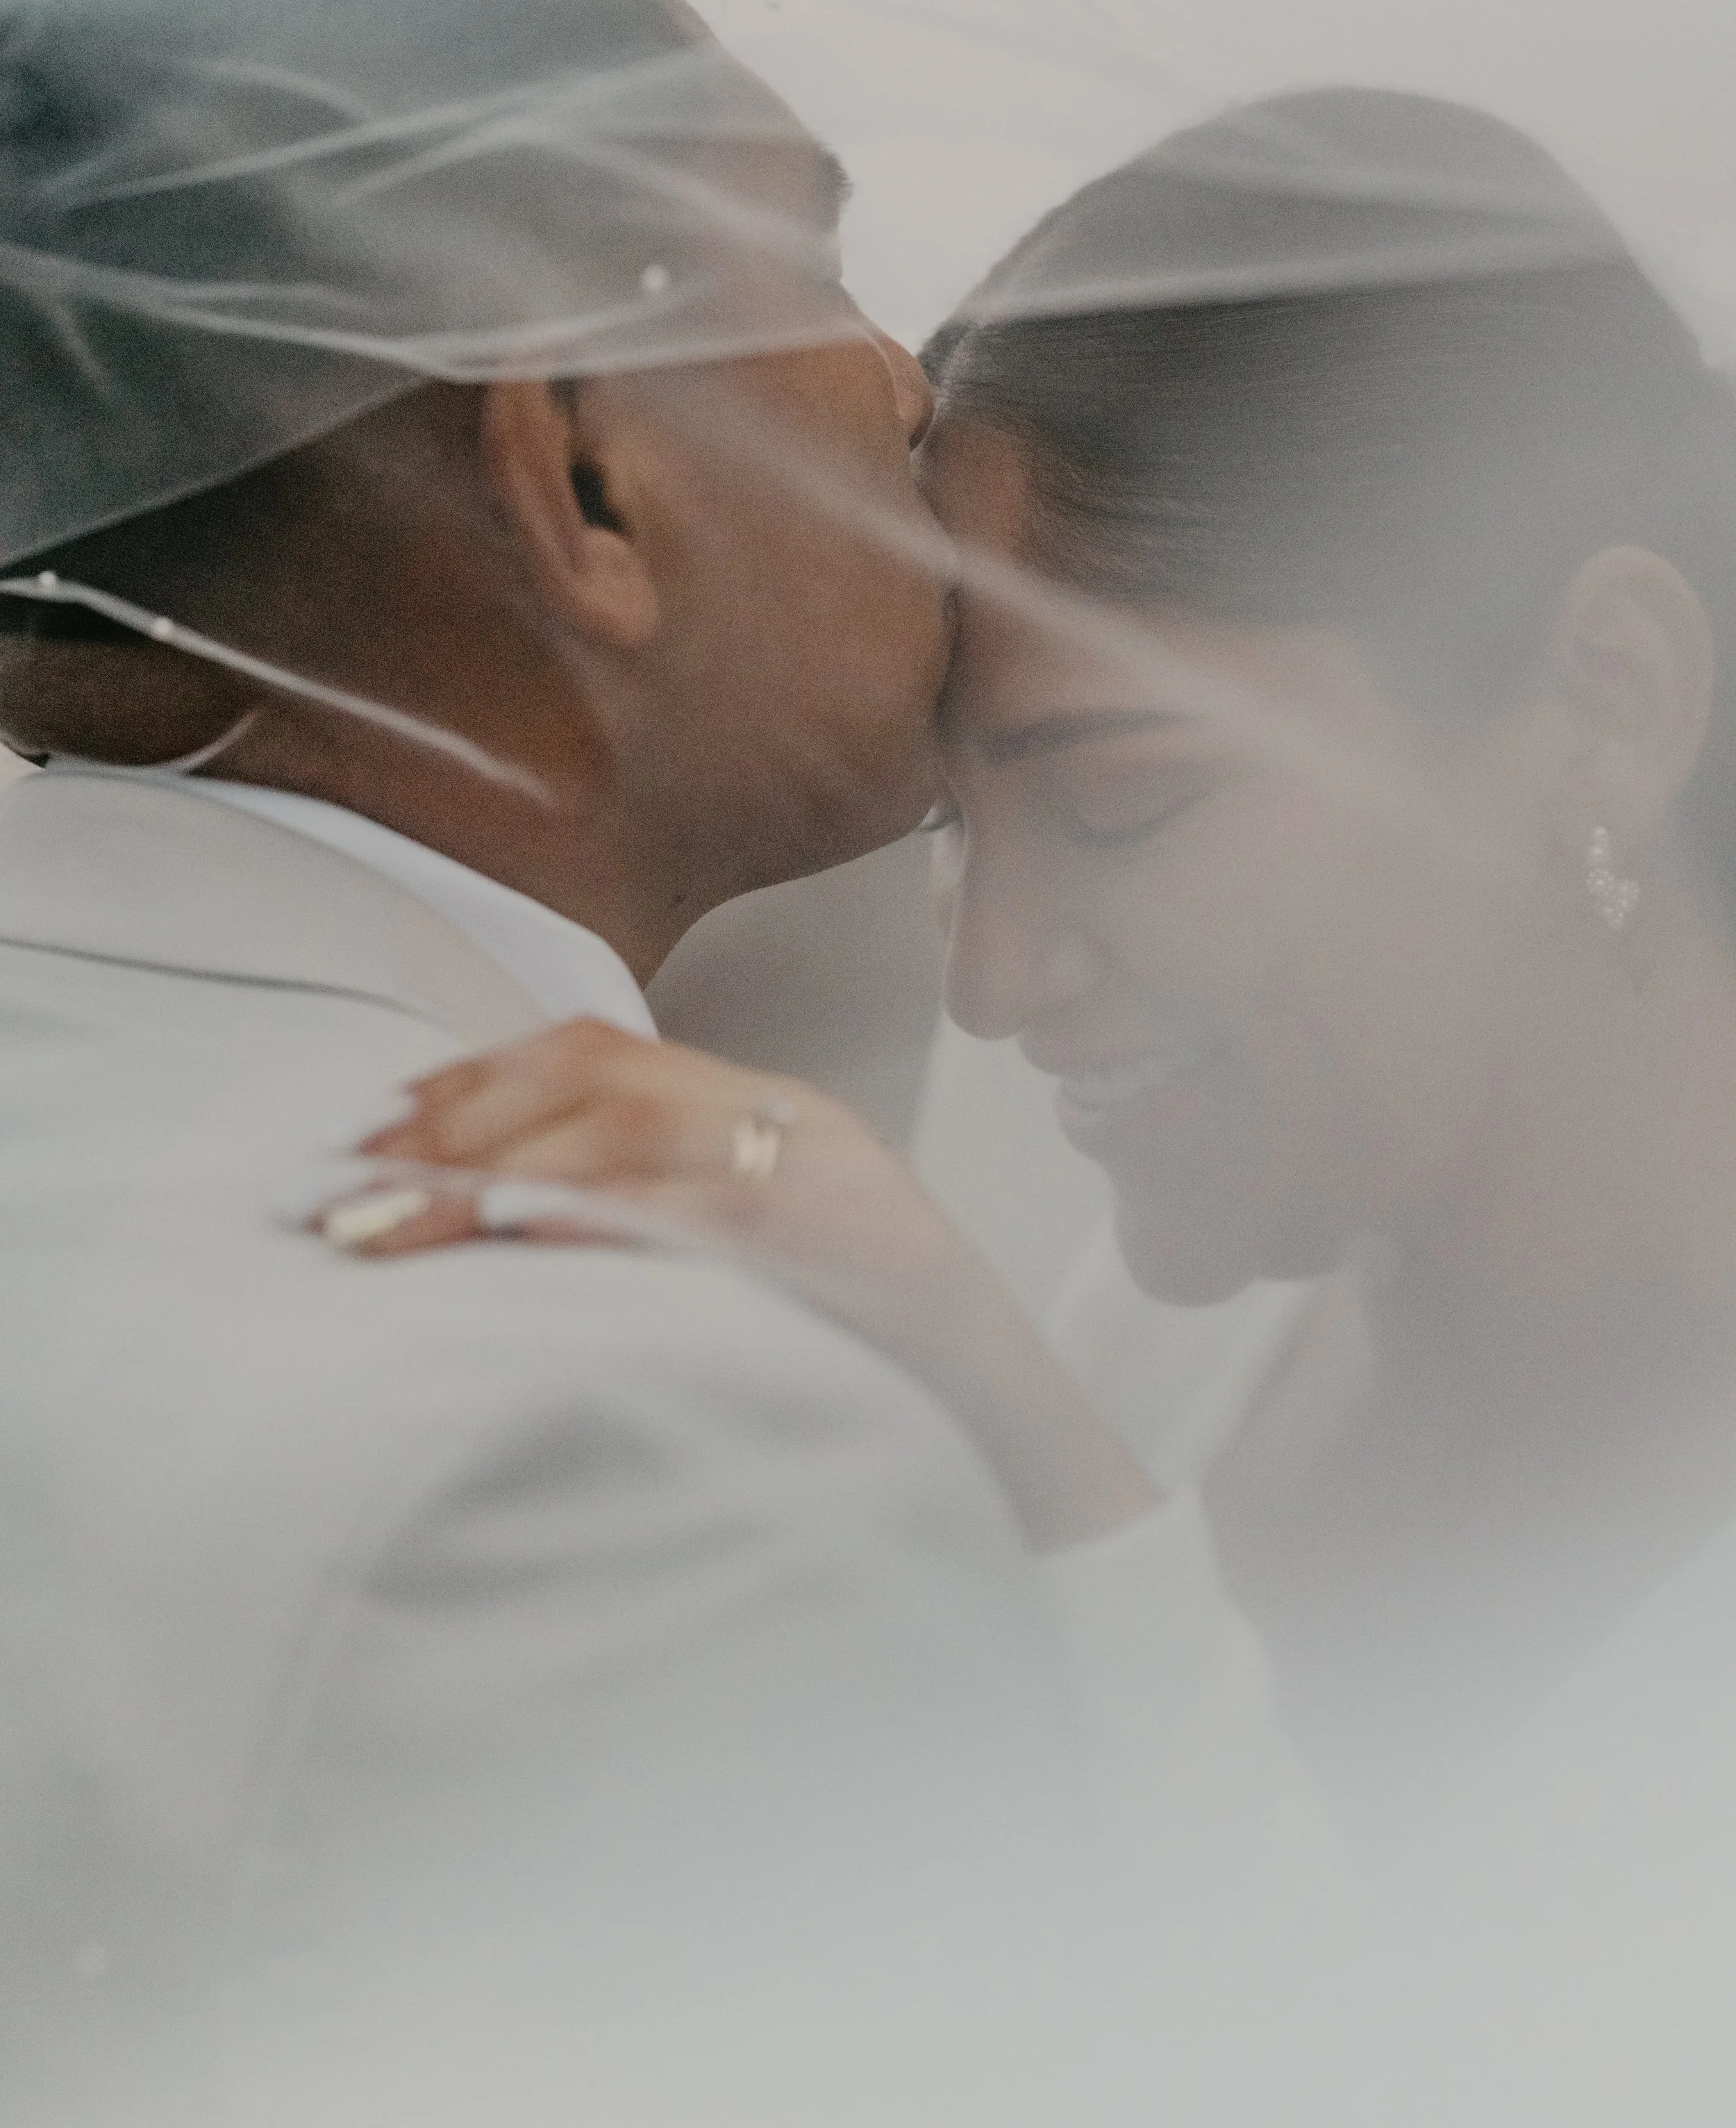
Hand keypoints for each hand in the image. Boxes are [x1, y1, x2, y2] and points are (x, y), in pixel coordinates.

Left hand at [309, 1018, 1159, 1550]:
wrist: (1035, 1459)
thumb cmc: (885, 1384)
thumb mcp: (765, 1277)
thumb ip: (663, 1228)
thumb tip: (504, 1233)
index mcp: (784, 1120)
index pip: (607, 1051)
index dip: (474, 1079)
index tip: (367, 1128)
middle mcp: (806, 1129)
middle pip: (599, 1078)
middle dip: (449, 1127)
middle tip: (332, 1192)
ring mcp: (835, 1186)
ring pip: (629, 1136)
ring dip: (483, 1176)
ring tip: (377, 1229)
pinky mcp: (857, 1255)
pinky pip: (705, 1212)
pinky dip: (595, 1214)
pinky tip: (510, 1236)